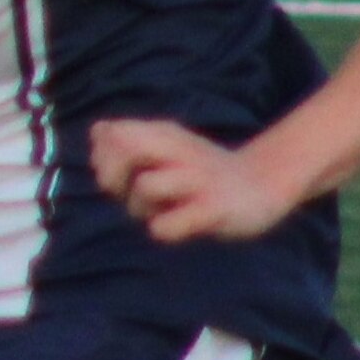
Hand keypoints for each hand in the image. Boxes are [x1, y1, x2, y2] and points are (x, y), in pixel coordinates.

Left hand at [89, 116, 293, 242]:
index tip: (116, 174)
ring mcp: (197, 179)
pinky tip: (180, 225)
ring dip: (140, 207)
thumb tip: (97, 131)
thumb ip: (130, 141)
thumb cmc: (201, 172)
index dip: (102, 158)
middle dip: (112, 176)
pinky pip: (164, 226)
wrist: (262, 185)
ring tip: (161, 210)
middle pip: (124, 148)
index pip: (112, 133)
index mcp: (165, 134)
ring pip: (144, 186)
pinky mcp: (212, 209)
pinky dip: (163, 229)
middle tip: (125, 194)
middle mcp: (179, 150)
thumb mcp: (167, 148)